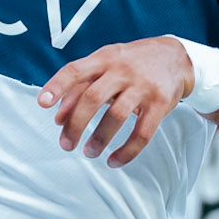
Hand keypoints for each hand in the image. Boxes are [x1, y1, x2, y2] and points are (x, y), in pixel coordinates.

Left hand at [38, 36, 193, 166]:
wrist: (176, 57)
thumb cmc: (132, 64)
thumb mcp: (105, 66)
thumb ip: (79, 89)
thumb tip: (57, 119)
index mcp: (104, 58)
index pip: (76, 70)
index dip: (57, 86)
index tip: (42, 103)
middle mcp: (123, 70)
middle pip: (93, 98)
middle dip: (76, 125)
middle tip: (66, 145)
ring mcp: (143, 86)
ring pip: (116, 116)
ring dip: (99, 139)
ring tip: (89, 153)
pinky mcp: (160, 103)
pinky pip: (142, 133)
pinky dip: (127, 151)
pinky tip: (114, 161)